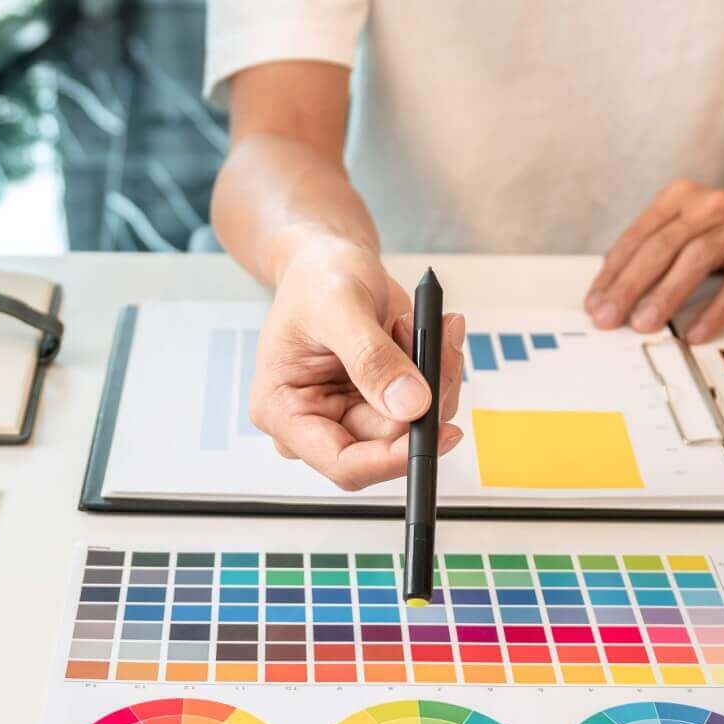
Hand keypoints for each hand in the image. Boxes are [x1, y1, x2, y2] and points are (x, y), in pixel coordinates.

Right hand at [249, 236, 464, 490]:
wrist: (330, 261)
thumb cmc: (317, 278)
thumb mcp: (339, 307)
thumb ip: (371, 358)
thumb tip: (409, 405)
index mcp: (284, 411)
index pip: (342, 462)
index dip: (391, 459)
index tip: (437, 433)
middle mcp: (318, 422)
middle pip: (388, 444)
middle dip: (424, 396)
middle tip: (438, 340)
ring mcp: (353, 414)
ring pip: (416, 425)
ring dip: (436, 376)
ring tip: (424, 324)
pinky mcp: (384, 402)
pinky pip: (429, 405)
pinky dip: (440, 368)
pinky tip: (432, 332)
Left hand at [582, 177, 723, 341]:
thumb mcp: (686, 222)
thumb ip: (653, 248)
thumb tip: (611, 293)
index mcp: (679, 197)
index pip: (638, 236)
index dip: (612, 272)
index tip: (594, 303)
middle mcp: (709, 207)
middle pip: (661, 247)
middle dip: (629, 286)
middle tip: (608, 318)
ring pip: (696, 260)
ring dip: (666, 295)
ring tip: (643, 324)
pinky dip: (714, 311)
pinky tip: (695, 333)